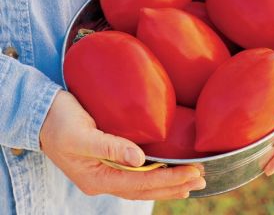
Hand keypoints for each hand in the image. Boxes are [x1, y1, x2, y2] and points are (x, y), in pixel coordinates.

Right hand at [40, 90, 205, 198]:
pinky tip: (166, 171)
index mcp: (96, 178)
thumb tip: (140, 160)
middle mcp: (103, 179)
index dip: (168, 180)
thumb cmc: (58, 122)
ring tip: (191, 181)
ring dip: (167, 183)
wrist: (41, 114)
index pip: (140, 184)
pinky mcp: (107, 159)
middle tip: (201, 180)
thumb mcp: (81, 135)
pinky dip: (154, 175)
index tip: (192, 173)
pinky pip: (136, 173)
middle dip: (174, 185)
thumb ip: (110, 147)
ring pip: (142, 184)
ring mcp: (105, 171)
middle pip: (145, 188)